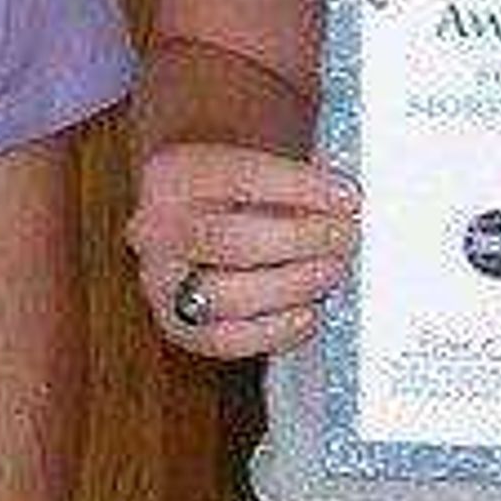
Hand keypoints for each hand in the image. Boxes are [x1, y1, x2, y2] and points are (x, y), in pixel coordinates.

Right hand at [126, 141, 357, 358]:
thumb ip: (296, 177)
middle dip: (300, 240)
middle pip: (228, 239)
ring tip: (330, 271)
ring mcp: (160, 282)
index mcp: (171, 175)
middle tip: (344, 237)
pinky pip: (226, 339)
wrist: (203, 216)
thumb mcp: (259, 161)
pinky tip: (307, 313)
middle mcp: (154, 229)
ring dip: (292, 285)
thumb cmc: (243, 190)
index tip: (346, 197)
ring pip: (225, 294)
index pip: (238, 177)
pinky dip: (275, 330)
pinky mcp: (178, 325)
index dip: (299, 189)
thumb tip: (345, 200)